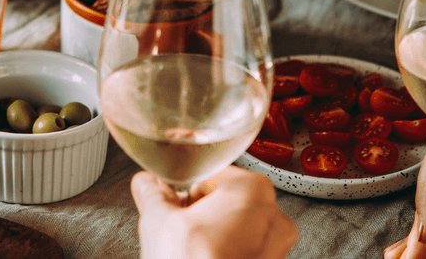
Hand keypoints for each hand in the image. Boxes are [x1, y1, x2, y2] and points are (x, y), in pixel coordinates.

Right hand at [131, 167, 296, 258]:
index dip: (189, 191)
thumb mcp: (158, 219)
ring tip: (194, 248)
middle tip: (184, 228)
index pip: (213, 175)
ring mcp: (277, 247)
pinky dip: (228, 253)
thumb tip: (147, 184)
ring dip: (217, 234)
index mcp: (252, 189)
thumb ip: (152, 192)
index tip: (179, 203)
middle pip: (229, 202)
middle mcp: (275, 216)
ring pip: (240, 228)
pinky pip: (247, 252)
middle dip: (205, 213)